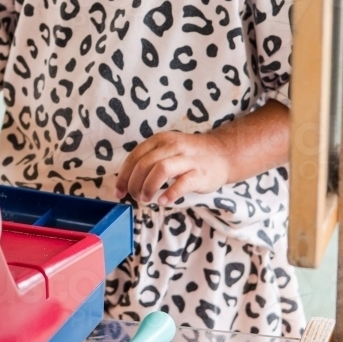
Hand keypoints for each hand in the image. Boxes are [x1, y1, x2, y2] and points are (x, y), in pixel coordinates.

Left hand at [115, 131, 232, 205]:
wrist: (222, 154)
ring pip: (161, 169)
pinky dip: (169, 194)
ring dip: (148, 187)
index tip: (119, 191)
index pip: (134, 157)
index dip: (124, 176)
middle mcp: (172, 146)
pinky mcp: (199, 173)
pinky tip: (163, 201)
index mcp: (160, 140)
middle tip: (135, 196)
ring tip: (146, 198)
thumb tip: (126, 181)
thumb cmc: (189, 156)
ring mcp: (187, 159)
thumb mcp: (167, 149)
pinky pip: (181, 184)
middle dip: (134, 184)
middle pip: (144, 164)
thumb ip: (149, 160)